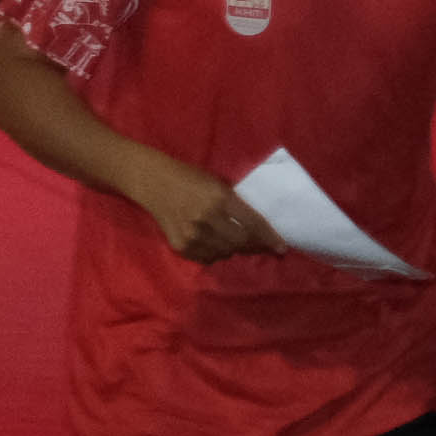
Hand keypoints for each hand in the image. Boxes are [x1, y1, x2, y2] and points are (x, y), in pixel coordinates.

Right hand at [131, 151, 287, 265]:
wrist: (153, 182)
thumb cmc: (190, 177)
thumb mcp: (218, 184)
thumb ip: (235, 204)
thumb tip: (256, 228)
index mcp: (221, 199)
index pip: (253, 224)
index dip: (270, 238)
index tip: (282, 248)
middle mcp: (207, 219)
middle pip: (241, 242)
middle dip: (254, 245)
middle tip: (259, 245)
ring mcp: (192, 235)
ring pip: (225, 253)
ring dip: (233, 249)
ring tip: (232, 239)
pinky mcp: (179, 245)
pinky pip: (207, 258)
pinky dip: (215, 254)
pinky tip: (213, 243)